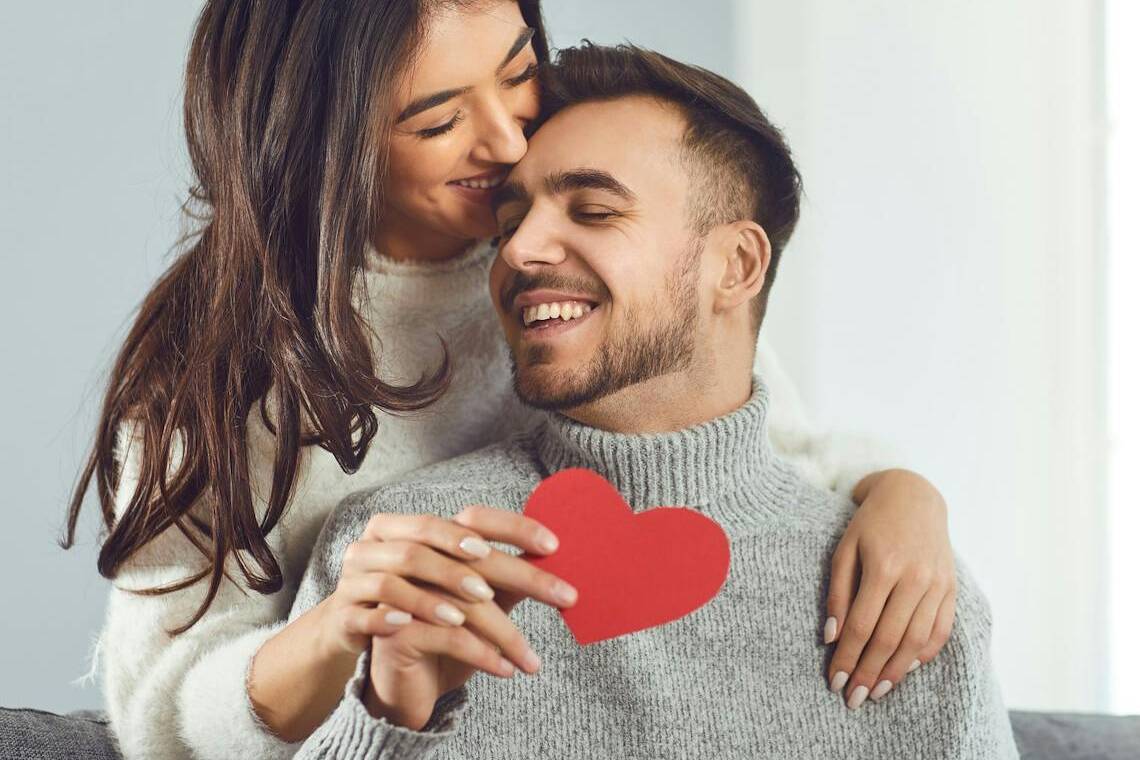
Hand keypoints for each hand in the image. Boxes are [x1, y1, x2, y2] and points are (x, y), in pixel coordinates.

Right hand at [319, 505, 577, 728]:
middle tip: (562, 596)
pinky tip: (498, 667)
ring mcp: (370, 583)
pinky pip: (416, 633)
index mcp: (419, 534)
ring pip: (437, 598)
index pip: (471, 519)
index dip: (512, 528)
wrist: (386, 676)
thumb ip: (503, 579)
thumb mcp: (474, 604)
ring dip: (488, 624)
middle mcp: (391, 549)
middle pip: (460, 555)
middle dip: (517, 575)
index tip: (554, 546)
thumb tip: (553, 564)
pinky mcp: (360, 622)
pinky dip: (464, 651)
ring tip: (519, 646)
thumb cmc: (437, 633)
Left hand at [824, 469, 956, 708]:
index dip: (848, 658)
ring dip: (896, 672)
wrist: (913, 497)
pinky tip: (906, 669)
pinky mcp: (951, 588)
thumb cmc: (870, 525)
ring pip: (916, 641)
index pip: (862, 625)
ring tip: (877, 692)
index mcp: (883, 565)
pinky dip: (924, 654)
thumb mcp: (844, 550)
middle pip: (889, 639)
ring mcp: (938, 584)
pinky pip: (940, 630)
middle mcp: (915, 577)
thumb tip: (831, 638)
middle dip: (869, 673)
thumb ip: (838, 594)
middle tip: (853, 699)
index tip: (835, 681)